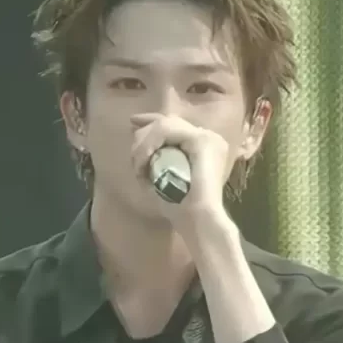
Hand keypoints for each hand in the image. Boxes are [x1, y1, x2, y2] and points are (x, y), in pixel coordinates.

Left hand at [130, 113, 230, 228]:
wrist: (199, 221)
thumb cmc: (181, 209)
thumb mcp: (163, 180)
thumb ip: (155, 163)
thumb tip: (138, 152)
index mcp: (205, 146)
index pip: (176, 125)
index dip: (152, 121)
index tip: (132, 124)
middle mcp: (209, 137)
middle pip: (169, 121)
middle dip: (144, 131)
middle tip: (133, 153)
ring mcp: (207, 137)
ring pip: (165, 124)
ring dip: (143, 143)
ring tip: (138, 166)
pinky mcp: (202, 141)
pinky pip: (167, 131)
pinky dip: (149, 144)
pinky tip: (143, 162)